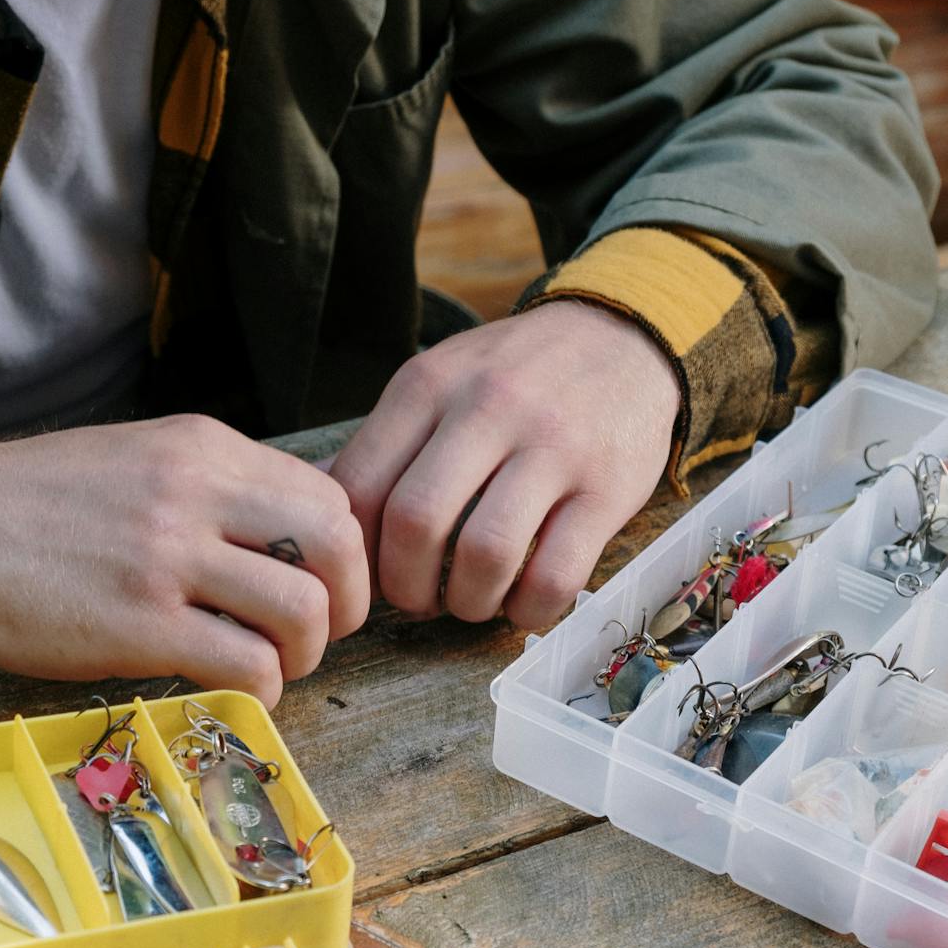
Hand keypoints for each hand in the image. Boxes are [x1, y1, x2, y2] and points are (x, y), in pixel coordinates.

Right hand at [0, 415, 368, 704]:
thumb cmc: (39, 503)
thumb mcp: (143, 458)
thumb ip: (219, 490)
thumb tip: (295, 543)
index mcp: (204, 449)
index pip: (328, 497)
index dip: (343, 555)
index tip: (323, 587)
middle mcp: (196, 493)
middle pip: (336, 547)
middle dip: (346, 604)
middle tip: (318, 634)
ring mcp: (168, 559)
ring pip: (302, 612)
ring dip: (304, 654)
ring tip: (272, 664)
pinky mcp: (139, 626)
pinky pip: (247, 665)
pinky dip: (262, 688)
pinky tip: (236, 686)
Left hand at [332, 301, 679, 628]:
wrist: (623, 337)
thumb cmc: (516, 375)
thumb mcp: (442, 378)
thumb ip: (388, 443)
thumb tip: (323, 518)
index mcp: (430, 385)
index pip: (360, 486)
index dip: (354, 553)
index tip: (368, 577)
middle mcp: (488, 408)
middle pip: (415, 522)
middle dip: (405, 587)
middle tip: (418, 599)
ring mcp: (553, 447)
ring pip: (485, 555)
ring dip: (467, 603)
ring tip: (471, 601)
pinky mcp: (607, 488)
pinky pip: (555, 576)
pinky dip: (529, 610)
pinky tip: (523, 602)